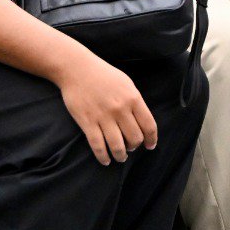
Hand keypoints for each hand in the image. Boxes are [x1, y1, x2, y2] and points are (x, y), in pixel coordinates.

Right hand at [55, 50, 157, 164]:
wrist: (77, 69)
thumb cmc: (103, 75)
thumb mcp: (126, 84)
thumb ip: (135, 101)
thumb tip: (142, 122)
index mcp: (133, 98)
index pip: (149, 126)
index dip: (151, 139)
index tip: (150, 146)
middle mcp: (121, 109)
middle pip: (135, 138)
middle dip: (134, 147)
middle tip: (131, 148)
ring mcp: (104, 117)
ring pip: (118, 146)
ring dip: (121, 156)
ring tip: (120, 157)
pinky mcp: (88, 122)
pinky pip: (98, 146)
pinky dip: (103, 157)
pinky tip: (106, 160)